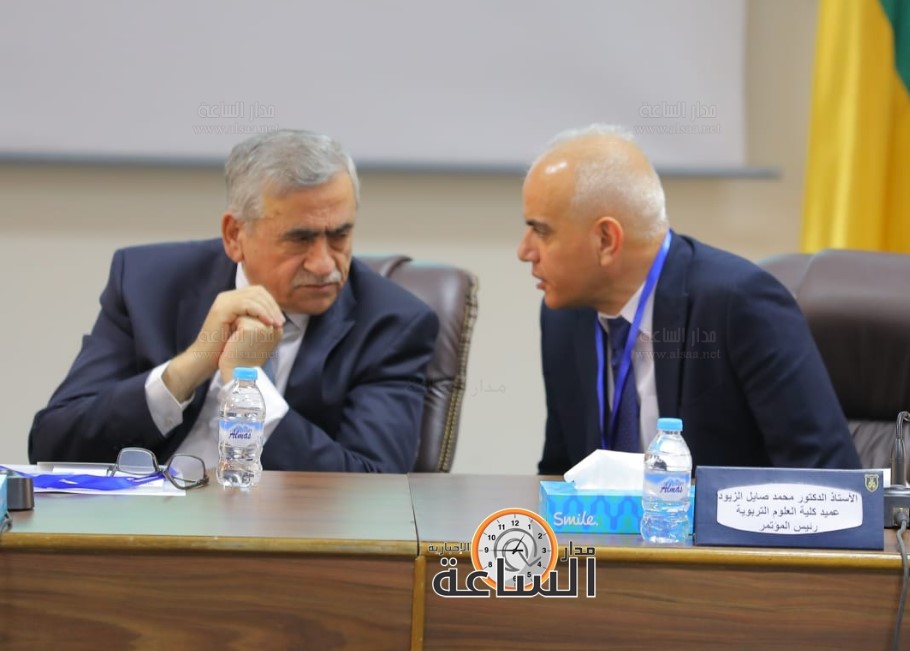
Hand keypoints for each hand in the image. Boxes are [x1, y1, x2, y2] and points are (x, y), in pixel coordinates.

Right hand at [163, 286, 283, 399]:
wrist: (207, 358)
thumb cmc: (228, 348)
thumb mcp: (247, 329)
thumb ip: (258, 319)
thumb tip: (278, 316)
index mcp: (233, 299)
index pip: (258, 292)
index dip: (272, 304)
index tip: (281, 321)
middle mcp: (227, 296)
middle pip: (257, 291)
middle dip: (272, 306)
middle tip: (281, 322)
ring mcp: (223, 301)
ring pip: (254, 296)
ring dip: (269, 310)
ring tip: (276, 324)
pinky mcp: (222, 309)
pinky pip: (246, 304)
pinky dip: (260, 312)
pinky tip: (267, 324)